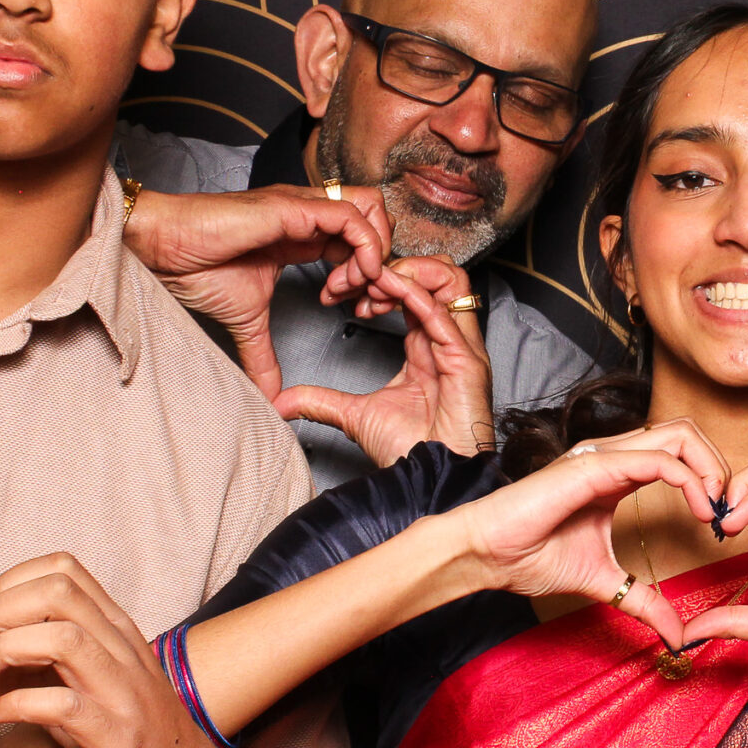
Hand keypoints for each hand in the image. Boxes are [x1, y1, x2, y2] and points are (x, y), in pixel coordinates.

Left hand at [0, 554, 245, 747]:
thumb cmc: (126, 730)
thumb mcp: (89, 678)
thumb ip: (43, 656)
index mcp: (114, 627)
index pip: (61, 567)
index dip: (11, 587)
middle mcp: (121, 648)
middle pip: (57, 591)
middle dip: (2, 614)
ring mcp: (121, 691)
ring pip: (62, 637)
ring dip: (6, 653)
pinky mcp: (115, 736)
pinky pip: (60, 706)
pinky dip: (14, 706)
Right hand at [124, 186, 392, 396]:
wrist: (164, 249)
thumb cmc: (197, 267)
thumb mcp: (246, 320)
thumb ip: (264, 355)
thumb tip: (268, 396)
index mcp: (302, 235)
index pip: (358, 242)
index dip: (369, 274)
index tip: (356, 307)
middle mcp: (308, 215)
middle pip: (374, 221)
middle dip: (382, 262)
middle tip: (366, 299)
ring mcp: (303, 207)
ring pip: (371, 210)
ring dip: (375, 251)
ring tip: (356, 287)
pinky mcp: (294, 207)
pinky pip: (350, 216)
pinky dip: (364, 246)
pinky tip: (350, 278)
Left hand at [279, 258, 495, 464]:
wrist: (429, 481)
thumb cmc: (409, 452)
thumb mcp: (354, 415)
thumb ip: (320, 401)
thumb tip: (281, 402)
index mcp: (427, 347)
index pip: (413, 292)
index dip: (378, 280)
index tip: (344, 290)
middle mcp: (447, 341)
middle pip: (436, 275)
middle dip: (393, 266)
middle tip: (355, 278)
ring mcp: (460, 348)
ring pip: (450, 280)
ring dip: (408, 271)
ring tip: (373, 279)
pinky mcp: (466, 360)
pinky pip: (444, 310)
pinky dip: (413, 291)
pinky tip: (384, 286)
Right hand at [445, 419, 737, 648]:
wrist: (486, 555)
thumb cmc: (530, 556)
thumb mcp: (605, 581)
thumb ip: (643, 601)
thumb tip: (678, 636)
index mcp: (618, 473)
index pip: (679, 452)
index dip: (709, 479)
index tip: (718, 523)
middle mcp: (615, 456)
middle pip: (686, 432)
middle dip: (719, 467)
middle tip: (726, 512)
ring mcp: (605, 456)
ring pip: (679, 434)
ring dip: (711, 469)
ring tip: (715, 510)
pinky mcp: (595, 466)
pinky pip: (658, 460)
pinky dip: (689, 481)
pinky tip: (698, 512)